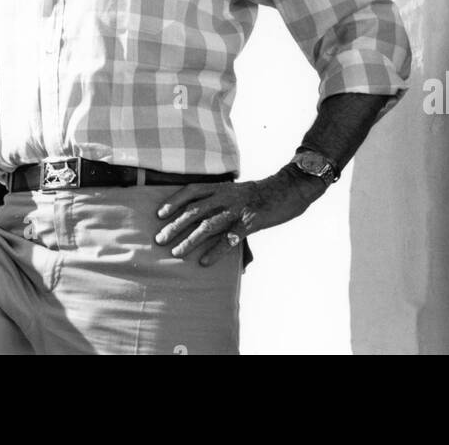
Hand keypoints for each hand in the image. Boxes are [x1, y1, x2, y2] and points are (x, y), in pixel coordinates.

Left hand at [154, 167, 325, 266]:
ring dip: (189, 240)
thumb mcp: (238, 189)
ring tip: (176, 253)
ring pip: (207, 225)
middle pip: (194, 210)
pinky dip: (215, 251)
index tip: (159, 214)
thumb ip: (222, 198)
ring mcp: (238, 209)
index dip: (174, 201)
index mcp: (222, 186)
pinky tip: (205, 262)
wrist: (289, 189)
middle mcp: (226, 196)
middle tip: (160, 240)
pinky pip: (229, 239)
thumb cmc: (262, 193)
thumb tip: (206, 215)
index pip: (192, 191)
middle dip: (174, 225)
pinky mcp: (251, 222)